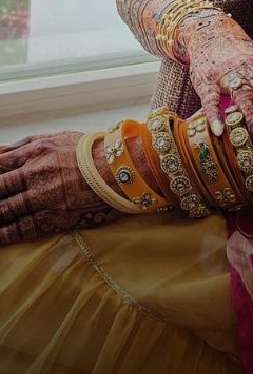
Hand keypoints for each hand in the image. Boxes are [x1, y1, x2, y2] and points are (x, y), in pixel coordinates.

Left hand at [0, 132, 117, 244]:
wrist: (120, 170)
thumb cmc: (90, 152)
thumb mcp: (56, 138)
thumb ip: (26, 145)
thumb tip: (1, 152)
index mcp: (34, 153)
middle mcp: (34, 175)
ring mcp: (42, 198)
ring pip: (5, 210)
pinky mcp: (53, 217)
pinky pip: (23, 228)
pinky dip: (6, 235)